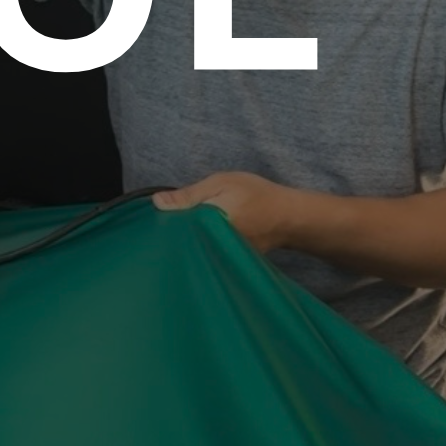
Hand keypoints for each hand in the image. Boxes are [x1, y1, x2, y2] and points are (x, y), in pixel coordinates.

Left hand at [152, 171, 300, 253]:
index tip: (155, 222)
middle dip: (173, 235)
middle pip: (183, 243)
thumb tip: (157, 202)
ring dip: (186, 242)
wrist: (289, 216)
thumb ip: (190, 195)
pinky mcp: (229, 261)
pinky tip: (197, 240)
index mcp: (210, 223)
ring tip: (178, 234)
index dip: (164, 225)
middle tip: (163, 228)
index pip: (176, 229)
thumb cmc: (256, 195)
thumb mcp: (221, 184)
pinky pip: (207, 254)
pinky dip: (200, 246)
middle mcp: (215, 245)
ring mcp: (223, 256)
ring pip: (194, 250)